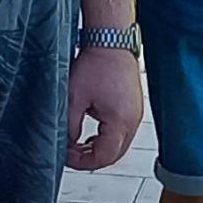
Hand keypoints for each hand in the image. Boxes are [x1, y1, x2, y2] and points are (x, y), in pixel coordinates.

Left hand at [69, 45, 145, 169]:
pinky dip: (107, 138)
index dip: (83, 162)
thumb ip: (69, 126)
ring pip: (119, 145)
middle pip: (114, 155)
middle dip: (91, 159)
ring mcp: (136, 114)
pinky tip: (92, 134)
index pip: (104, 157)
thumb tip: (66, 144)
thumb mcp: (74, 99)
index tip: (67, 156)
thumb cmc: (96, 64)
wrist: (111, 40)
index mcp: (120, 122)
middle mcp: (133, 121)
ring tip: (78, 145)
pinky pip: (122, 133)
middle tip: (71, 154)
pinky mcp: (133, 107)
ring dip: (99, 149)